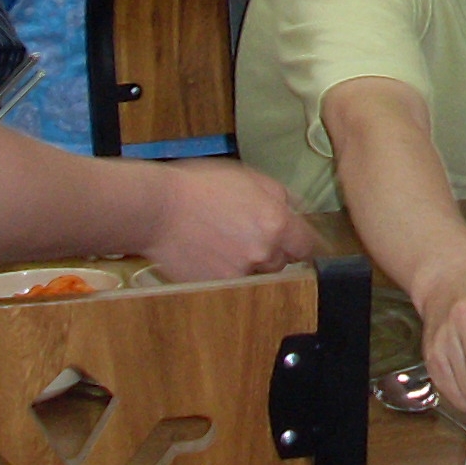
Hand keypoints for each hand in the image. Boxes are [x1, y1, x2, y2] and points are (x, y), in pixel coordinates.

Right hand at [138, 159, 320, 284]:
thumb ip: (280, 196)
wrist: (159, 210)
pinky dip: (225, 273)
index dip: (301, 242)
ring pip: (256, 274)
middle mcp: (263, 252)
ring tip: (224, 243)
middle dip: (271, 250)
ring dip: (248, 263)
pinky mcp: (217, 287)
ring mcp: (240, 273)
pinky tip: (210, 254)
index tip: (295, 242)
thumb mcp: (249, 178)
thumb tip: (296, 210)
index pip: (306, 246)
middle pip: (282, 262)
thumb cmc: (201, 188)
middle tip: (247, 234)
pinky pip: (233, 283)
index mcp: (276, 223)